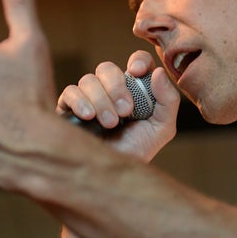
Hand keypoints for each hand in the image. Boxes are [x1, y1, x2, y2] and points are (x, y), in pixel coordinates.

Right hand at [57, 51, 179, 161]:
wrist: (112, 176)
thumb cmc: (138, 150)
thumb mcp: (162, 127)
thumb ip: (168, 100)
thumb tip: (157, 73)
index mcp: (134, 88)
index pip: (136, 62)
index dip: (138, 61)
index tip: (138, 72)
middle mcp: (109, 89)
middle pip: (107, 68)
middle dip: (117, 86)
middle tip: (126, 110)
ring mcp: (88, 97)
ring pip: (88, 80)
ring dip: (102, 100)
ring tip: (110, 123)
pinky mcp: (69, 109)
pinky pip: (70, 92)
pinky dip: (80, 101)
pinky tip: (89, 117)